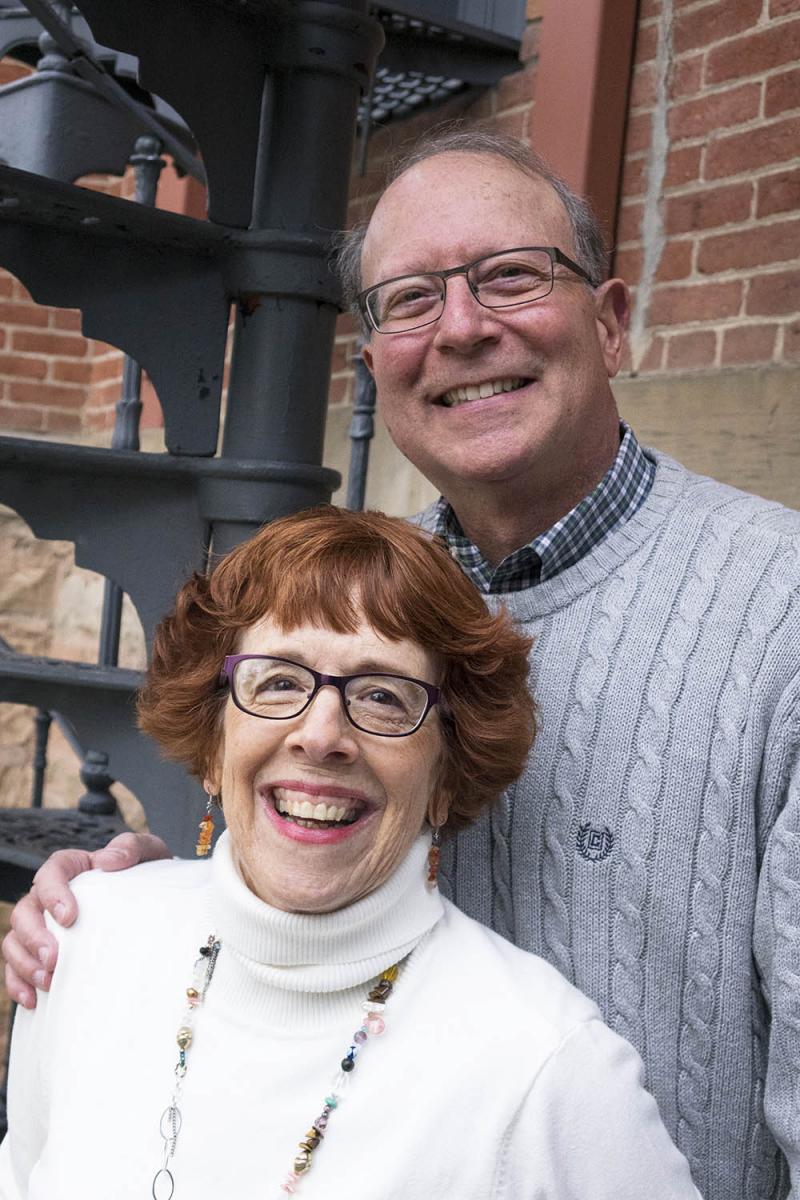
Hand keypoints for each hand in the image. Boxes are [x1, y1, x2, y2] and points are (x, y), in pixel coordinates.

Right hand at [2, 832, 169, 1008]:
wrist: (153, 902)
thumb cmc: (144, 874)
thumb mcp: (147, 853)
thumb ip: (131, 847)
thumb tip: (108, 860)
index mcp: (71, 868)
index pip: (50, 872)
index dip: (52, 893)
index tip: (68, 916)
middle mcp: (49, 896)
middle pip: (25, 911)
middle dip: (33, 937)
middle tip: (54, 959)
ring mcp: (43, 924)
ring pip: (14, 940)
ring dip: (25, 963)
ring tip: (47, 981)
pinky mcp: (42, 951)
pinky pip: (17, 967)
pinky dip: (18, 983)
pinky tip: (33, 999)